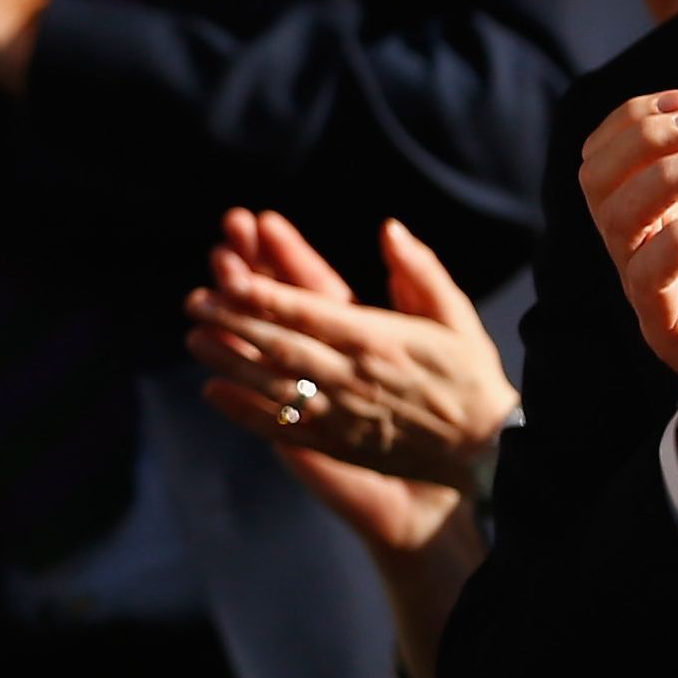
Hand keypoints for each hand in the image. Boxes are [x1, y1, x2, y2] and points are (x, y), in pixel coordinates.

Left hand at [188, 210, 516, 490]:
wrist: (484, 449)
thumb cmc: (467, 373)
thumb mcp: (455, 315)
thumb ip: (420, 270)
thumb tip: (389, 228)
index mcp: (379, 340)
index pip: (310, 314)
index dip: (266, 296)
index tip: (230, 278)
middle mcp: (354, 378)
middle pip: (282, 347)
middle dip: (235, 322)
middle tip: (195, 300)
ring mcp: (342, 415)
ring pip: (274, 387)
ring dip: (230, 362)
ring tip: (194, 338)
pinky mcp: (337, 445)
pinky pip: (283, 428)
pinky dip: (244, 411)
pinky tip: (213, 392)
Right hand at [578, 91, 677, 502]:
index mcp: (647, 220)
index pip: (607, 153)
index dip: (634, 118)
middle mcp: (632, 249)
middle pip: (596, 176)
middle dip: (642, 137)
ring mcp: (642, 288)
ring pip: (615, 219)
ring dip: (661, 177)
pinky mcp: (661, 326)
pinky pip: (645, 277)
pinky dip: (676, 239)